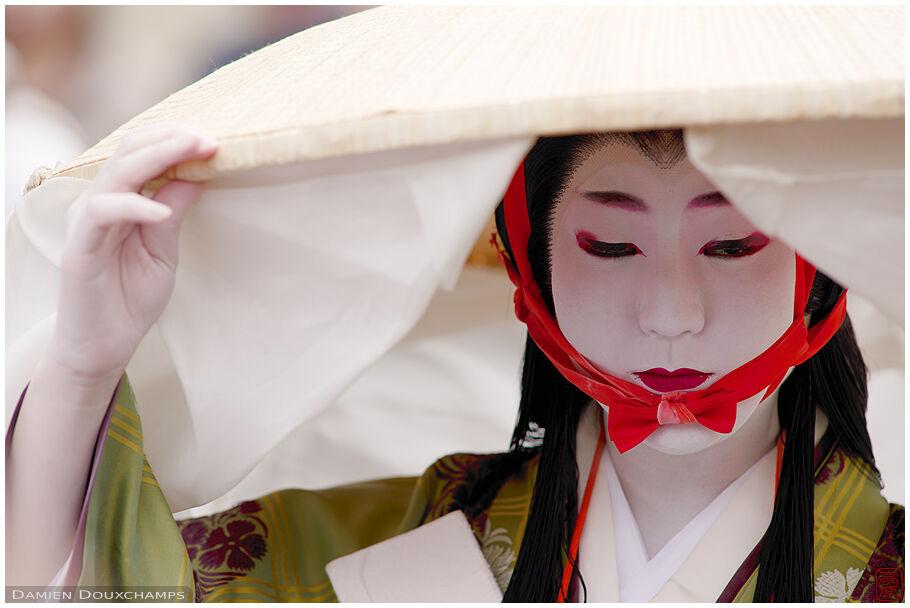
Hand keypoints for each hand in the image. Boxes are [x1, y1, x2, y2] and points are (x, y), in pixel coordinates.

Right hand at [47, 124, 217, 387]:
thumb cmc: (130, 299)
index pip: (140, 152)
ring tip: (195, 153)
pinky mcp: (79, 248)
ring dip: (158, 158)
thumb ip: (173, 212)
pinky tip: (163, 212)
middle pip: (128, 150)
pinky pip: (103, 214)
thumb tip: (196, 175)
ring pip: (116, 173)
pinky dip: (135, 207)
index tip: (214, 139)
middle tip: (209, 137)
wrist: (103, 346)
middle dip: (171, 139)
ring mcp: (85, 223)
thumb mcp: (164, 251)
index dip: (174, 140)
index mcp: (118, 200)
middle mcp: (98, 203)